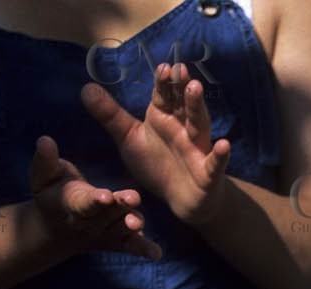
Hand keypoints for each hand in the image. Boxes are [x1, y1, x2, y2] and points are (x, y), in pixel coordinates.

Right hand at [29, 135, 159, 257]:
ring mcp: (105, 233)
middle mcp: (90, 222)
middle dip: (119, 207)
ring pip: (120, 230)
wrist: (55, 229)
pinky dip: (143, 249)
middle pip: (106, 214)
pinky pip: (130, 246)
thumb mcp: (42, 176)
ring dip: (131, 226)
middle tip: (133, 198)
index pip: (83, 202)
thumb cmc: (50, 192)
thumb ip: (45, 160)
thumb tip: (44, 140)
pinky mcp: (117, 241)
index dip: (94, 200)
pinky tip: (156, 253)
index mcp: (72, 204)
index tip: (104, 195)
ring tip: (138, 222)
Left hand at [82, 63, 229, 226]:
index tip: (162, 67)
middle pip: (183, 104)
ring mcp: (197, 149)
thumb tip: (86, 87)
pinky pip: (214, 164)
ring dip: (197, 107)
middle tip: (180, 69)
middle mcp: (182, 128)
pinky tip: (224, 145)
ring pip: (199, 125)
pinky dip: (220, 156)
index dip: (164, 82)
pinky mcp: (207, 173)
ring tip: (196, 89)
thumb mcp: (129, 139)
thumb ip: (110, 115)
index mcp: (163, 117)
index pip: (163, 95)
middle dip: (181, 87)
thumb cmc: (157, 164)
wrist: (181, 199)